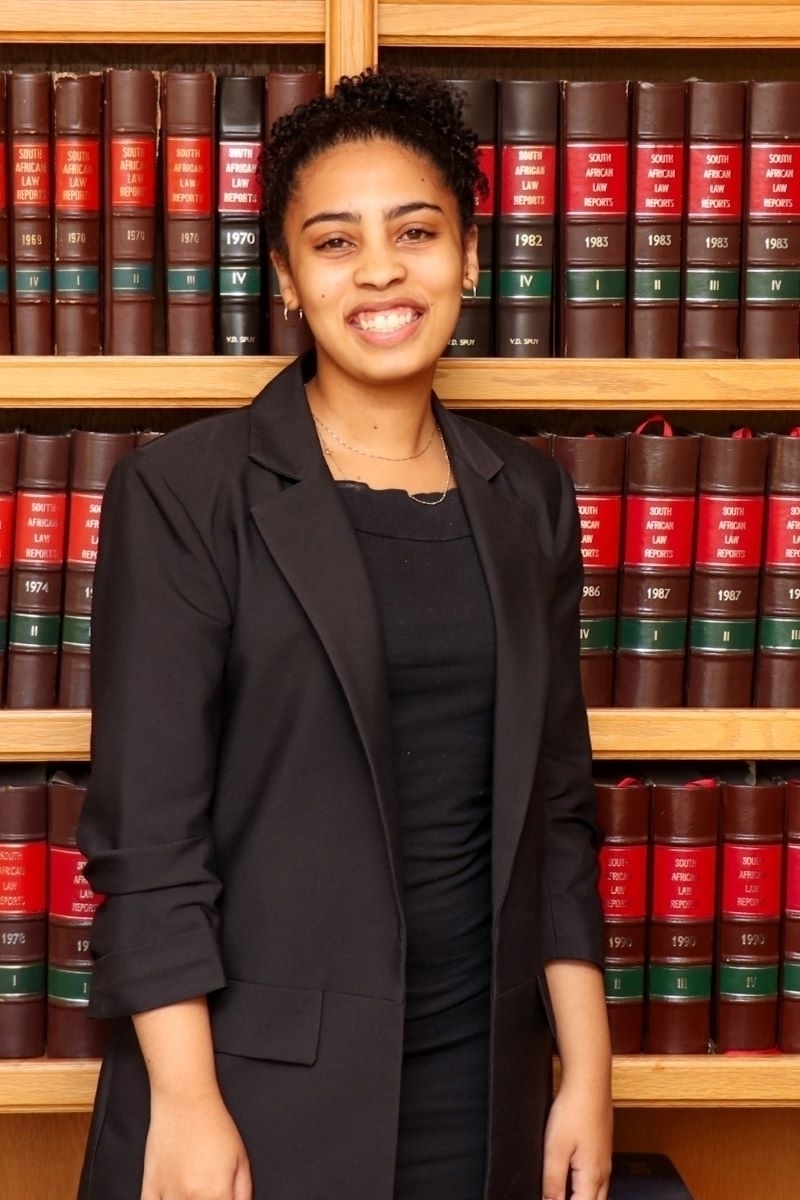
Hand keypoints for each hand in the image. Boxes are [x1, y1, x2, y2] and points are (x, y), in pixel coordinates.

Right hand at [140, 1089, 251, 1199]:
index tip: (221, 1199)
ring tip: (190, 1194)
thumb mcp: (241, 1158)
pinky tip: (171, 1197)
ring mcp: (168, 1194)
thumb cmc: (213, 1124)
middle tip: (207, 1193)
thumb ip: (243, 1192)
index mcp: (217, 1193)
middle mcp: (192, 1198)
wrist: (185, 1101)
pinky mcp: (150, 1188)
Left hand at [541, 1078, 611, 1199]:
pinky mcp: (602, 1150)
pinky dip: (586, 1188)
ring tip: (564, 1193)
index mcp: (592, 1178)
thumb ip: (552, 1181)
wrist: (590, 1082)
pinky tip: (574, 1181)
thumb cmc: (574, 1110)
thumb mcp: (555, 1149)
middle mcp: (603, 1173)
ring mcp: (604, 1161)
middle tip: (556, 1198)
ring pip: (598, 1194)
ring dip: (583, 1198)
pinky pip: (598, 1180)